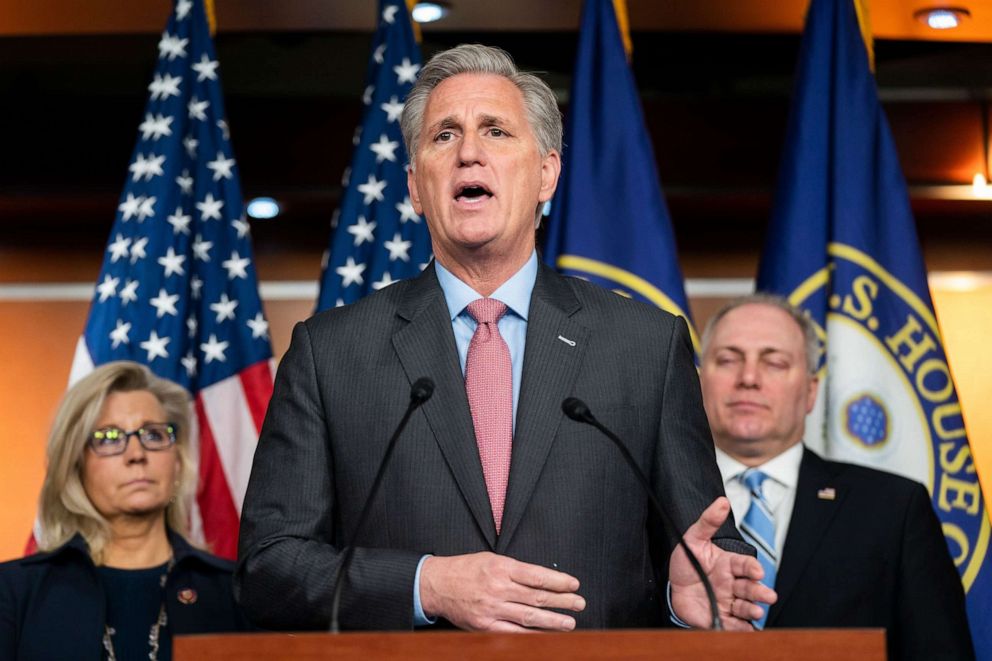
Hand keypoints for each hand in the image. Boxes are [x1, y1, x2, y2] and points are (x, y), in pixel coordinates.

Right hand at [419, 552, 585, 631]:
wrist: (436, 584)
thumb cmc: (465, 569)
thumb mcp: (491, 559)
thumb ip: (515, 569)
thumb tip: (542, 580)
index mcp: (502, 567)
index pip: (538, 576)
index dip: (560, 581)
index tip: (574, 584)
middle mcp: (499, 588)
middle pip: (538, 596)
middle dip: (562, 601)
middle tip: (579, 603)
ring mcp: (492, 608)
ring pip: (529, 616)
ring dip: (553, 621)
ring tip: (569, 622)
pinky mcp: (485, 625)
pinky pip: (513, 633)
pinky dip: (531, 635)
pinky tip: (545, 636)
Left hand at [669, 497, 776, 629]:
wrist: (672, 586)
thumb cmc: (687, 561)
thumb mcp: (694, 538)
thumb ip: (708, 521)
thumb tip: (722, 501)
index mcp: (729, 565)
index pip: (745, 565)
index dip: (752, 568)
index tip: (757, 571)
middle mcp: (732, 584)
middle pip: (750, 588)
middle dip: (760, 592)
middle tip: (768, 596)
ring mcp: (727, 601)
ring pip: (745, 607)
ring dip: (753, 610)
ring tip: (756, 612)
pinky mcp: (720, 617)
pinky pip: (733, 625)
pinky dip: (740, 628)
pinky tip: (743, 627)